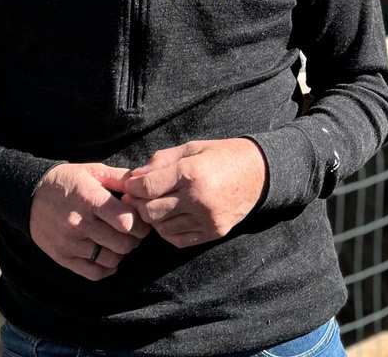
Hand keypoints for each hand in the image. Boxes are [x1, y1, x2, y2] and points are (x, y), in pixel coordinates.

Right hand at [29, 163, 150, 280]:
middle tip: (132, 232)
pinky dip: (107, 268)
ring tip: (118, 241)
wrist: (29, 196)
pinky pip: (94, 273)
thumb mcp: (91, 171)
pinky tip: (107, 256)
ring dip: (121, 253)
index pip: (126, 220)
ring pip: (111, 260)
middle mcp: (78, 223)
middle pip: (123, 243)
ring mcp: (69, 243)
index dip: (140, 222)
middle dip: (134, 239)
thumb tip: (143, 185)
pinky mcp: (62, 258)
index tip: (140, 219)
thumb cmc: (66, 182)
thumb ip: (119, 178)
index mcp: (88, 198)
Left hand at [121, 138, 266, 247]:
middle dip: (139, 204)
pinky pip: (178, 239)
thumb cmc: (221, 156)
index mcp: (191, 173)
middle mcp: (198, 198)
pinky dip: (168, 231)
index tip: (130, 186)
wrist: (258, 173)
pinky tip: (171, 217)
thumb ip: (160, 162)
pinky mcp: (214, 232)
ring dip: (154, 219)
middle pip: (151, 212)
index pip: (148, 188)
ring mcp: (207, 219)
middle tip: (138, 197)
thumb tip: (133, 177)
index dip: (132, 188)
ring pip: (162, 228)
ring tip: (156, 206)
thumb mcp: (190, 148)